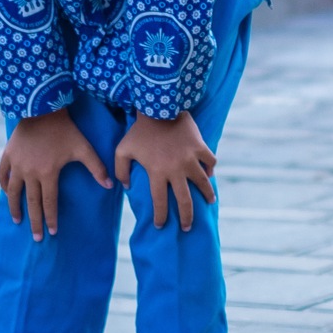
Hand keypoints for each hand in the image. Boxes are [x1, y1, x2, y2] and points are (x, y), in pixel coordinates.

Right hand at [0, 108, 111, 241]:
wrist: (42, 107)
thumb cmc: (65, 128)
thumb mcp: (83, 147)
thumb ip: (96, 167)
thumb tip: (111, 185)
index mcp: (48, 173)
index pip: (49, 203)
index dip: (51, 219)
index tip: (52, 232)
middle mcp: (30, 172)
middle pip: (32, 203)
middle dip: (35, 222)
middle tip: (36, 238)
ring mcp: (17, 164)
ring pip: (13, 192)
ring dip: (15, 208)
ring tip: (18, 220)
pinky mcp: (8, 155)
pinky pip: (2, 175)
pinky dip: (4, 186)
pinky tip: (7, 194)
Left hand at [116, 111, 216, 230]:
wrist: (159, 106)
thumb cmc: (139, 130)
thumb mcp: (123, 150)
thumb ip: (121, 170)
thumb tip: (125, 187)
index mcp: (157, 173)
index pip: (160, 203)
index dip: (161, 217)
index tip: (161, 226)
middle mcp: (176, 170)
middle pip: (185, 201)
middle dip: (186, 218)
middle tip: (187, 227)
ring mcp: (190, 159)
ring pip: (203, 183)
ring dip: (207, 195)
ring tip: (210, 202)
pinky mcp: (200, 147)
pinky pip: (210, 162)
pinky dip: (210, 169)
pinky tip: (210, 174)